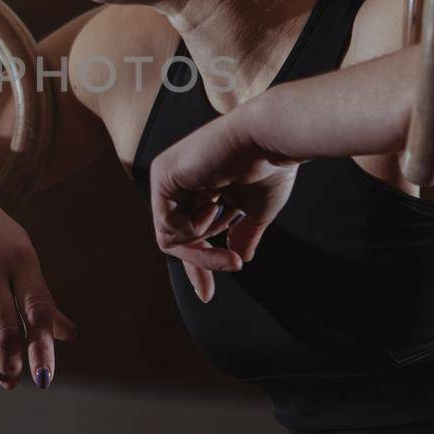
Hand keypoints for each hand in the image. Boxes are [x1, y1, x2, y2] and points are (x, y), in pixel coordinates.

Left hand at [148, 114, 299, 302]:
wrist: (270, 138)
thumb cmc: (270, 166)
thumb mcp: (256, 210)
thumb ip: (243, 233)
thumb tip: (240, 256)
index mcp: (202, 187)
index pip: (189, 233)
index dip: (199, 265)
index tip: (207, 295)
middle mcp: (180, 182)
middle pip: (177, 238)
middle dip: (201, 260)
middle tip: (232, 266)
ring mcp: (168, 178)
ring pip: (171, 237)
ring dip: (202, 246)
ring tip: (228, 226)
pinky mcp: (163, 176)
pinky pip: (167, 226)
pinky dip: (192, 231)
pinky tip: (214, 209)